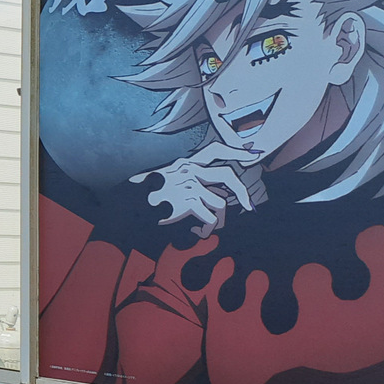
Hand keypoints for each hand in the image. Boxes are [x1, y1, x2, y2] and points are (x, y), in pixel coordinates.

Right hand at [130, 142, 259, 238]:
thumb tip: (219, 196)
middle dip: (242, 191)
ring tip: (204, 229)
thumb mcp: (169, 185)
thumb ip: (192, 185)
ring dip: (217, 220)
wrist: (130, 206)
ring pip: (220, 203)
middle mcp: (189, 171)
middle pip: (227, 175)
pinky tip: (196, 233)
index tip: (253, 153)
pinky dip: (207, 230)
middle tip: (249, 207)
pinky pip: (210, 219)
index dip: (236, 151)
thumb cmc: (147, 199)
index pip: (216, 150)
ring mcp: (189, 186)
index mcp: (186, 163)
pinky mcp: (188, 202)